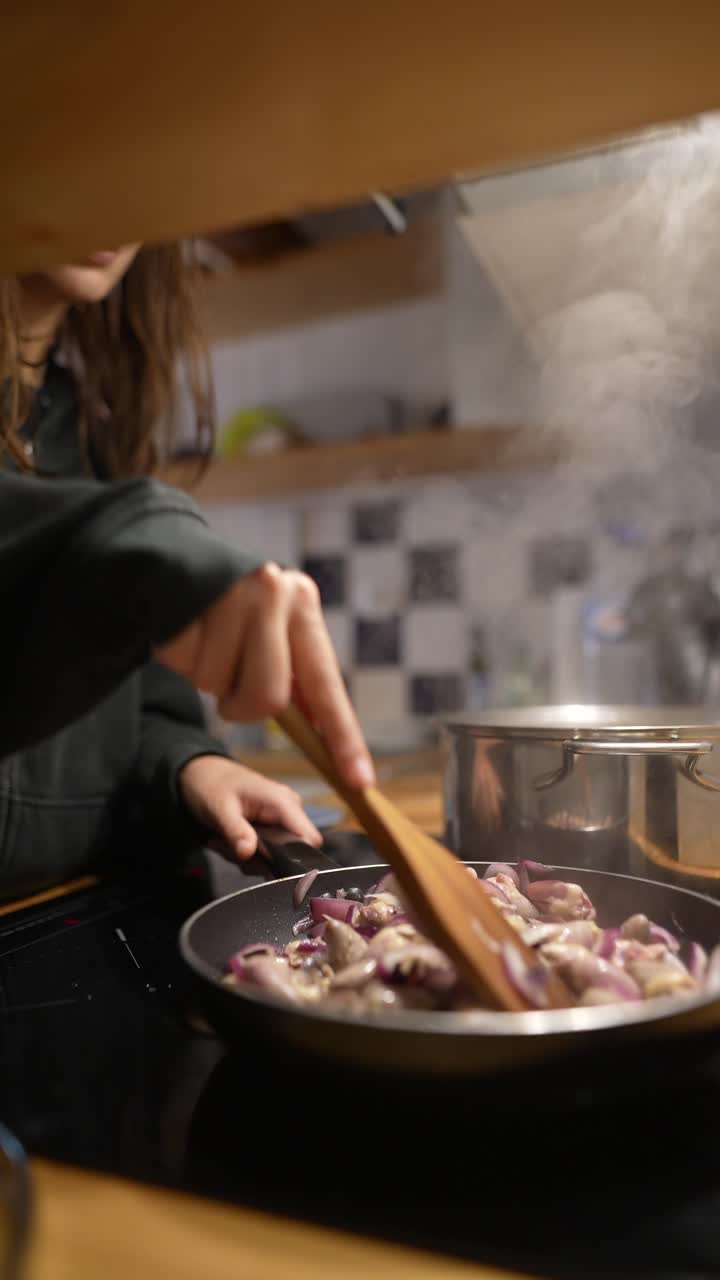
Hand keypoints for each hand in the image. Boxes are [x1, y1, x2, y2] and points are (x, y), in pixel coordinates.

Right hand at [155, 563, 374, 790]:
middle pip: (269, 697)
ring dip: (212, 683)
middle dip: (245, 707)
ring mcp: (231, 596)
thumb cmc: (232, 614)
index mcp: (302, 605)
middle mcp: (274, 593)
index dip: (343, 736)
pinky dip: (185, 663)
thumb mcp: (273, 633)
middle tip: (232, 686)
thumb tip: (321, 733)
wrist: (174, 565)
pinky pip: (190, 668)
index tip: (359, 779)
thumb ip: (295, 676)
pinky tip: (190, 633)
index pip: (327, 683)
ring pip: (223, 688)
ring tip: (210, 647)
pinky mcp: (191, 603)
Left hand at [178, 755, 321, 859]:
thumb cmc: (213, 785)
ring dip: (249, 858)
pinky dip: (247, 854)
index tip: (269, 868)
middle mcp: (288, 811)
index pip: (310, 839)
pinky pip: (267, 853)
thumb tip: (248, 852)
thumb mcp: (220, 809)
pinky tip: (230, 842)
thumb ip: (236, 831)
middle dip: (260, 861)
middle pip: (290, 854)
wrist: (204, 775)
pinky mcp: (272, 828)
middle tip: (231, 850)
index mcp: (283, 802)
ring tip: (226, 842)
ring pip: (276, 857)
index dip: (298, 859)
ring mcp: (281, 820)